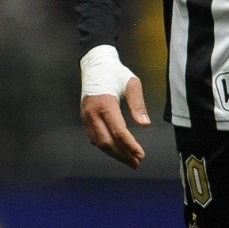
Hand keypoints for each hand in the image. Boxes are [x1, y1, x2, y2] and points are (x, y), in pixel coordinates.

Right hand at [79, 45, 149, 169]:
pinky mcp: (84, 117)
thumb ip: (137, 104)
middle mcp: (92, 112)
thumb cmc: (115, 72)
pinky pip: (93, 137)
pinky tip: (115, 150)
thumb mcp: (131, 83)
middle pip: (107, 141)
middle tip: (136, 163)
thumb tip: (145, 125)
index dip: (130, 146)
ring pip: (98, 142)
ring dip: (114, 153)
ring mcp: (86, 116)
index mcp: (105, 104)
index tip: (141, 155)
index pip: (118, 131)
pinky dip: (105, 147)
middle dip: (122, 155)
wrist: (94, 64)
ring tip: (129, 160)